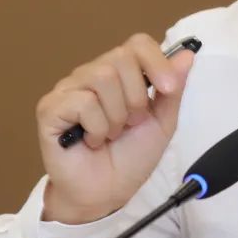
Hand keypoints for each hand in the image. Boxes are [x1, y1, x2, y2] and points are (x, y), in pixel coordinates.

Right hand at [36, 33, 195, 223]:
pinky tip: (91, 140)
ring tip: (112, 134)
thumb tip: (187, 54)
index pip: (137, 43)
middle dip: (136, 97)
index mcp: (119, 74)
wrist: (107, 193)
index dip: (156, 61)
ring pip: (101, 77)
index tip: (169, 89)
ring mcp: (68, 89)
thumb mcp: (162, 123)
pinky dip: (97, 127)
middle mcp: (91, 75)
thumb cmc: (131, 157)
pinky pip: (82, 102)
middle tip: (131, 124)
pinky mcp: (50, 109)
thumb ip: (173, 89)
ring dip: (117, 114)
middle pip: (120, 58)